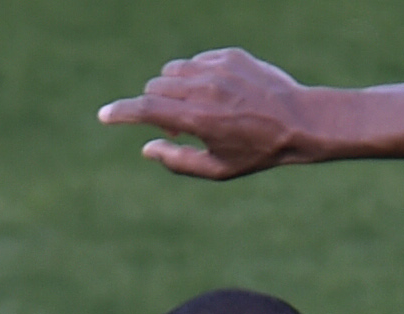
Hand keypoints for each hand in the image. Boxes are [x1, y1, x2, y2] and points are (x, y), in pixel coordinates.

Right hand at [98, 50, 318, 179]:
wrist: (299, 122)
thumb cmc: (258, 152)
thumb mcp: (218, 170)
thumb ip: (177, 161)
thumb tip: (147, 148)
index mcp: (197, 118)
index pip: (146, 109)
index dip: (121, 112)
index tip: (104, 115)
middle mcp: (203, 88)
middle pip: (156, 87)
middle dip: (156, 105)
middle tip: (180, 127)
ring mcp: (217, 67)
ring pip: (174, 70)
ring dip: (175, 89)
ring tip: (199, 109)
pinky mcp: (229, 55)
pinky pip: (197, 61)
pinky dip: (197, 77)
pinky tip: (221, 94)